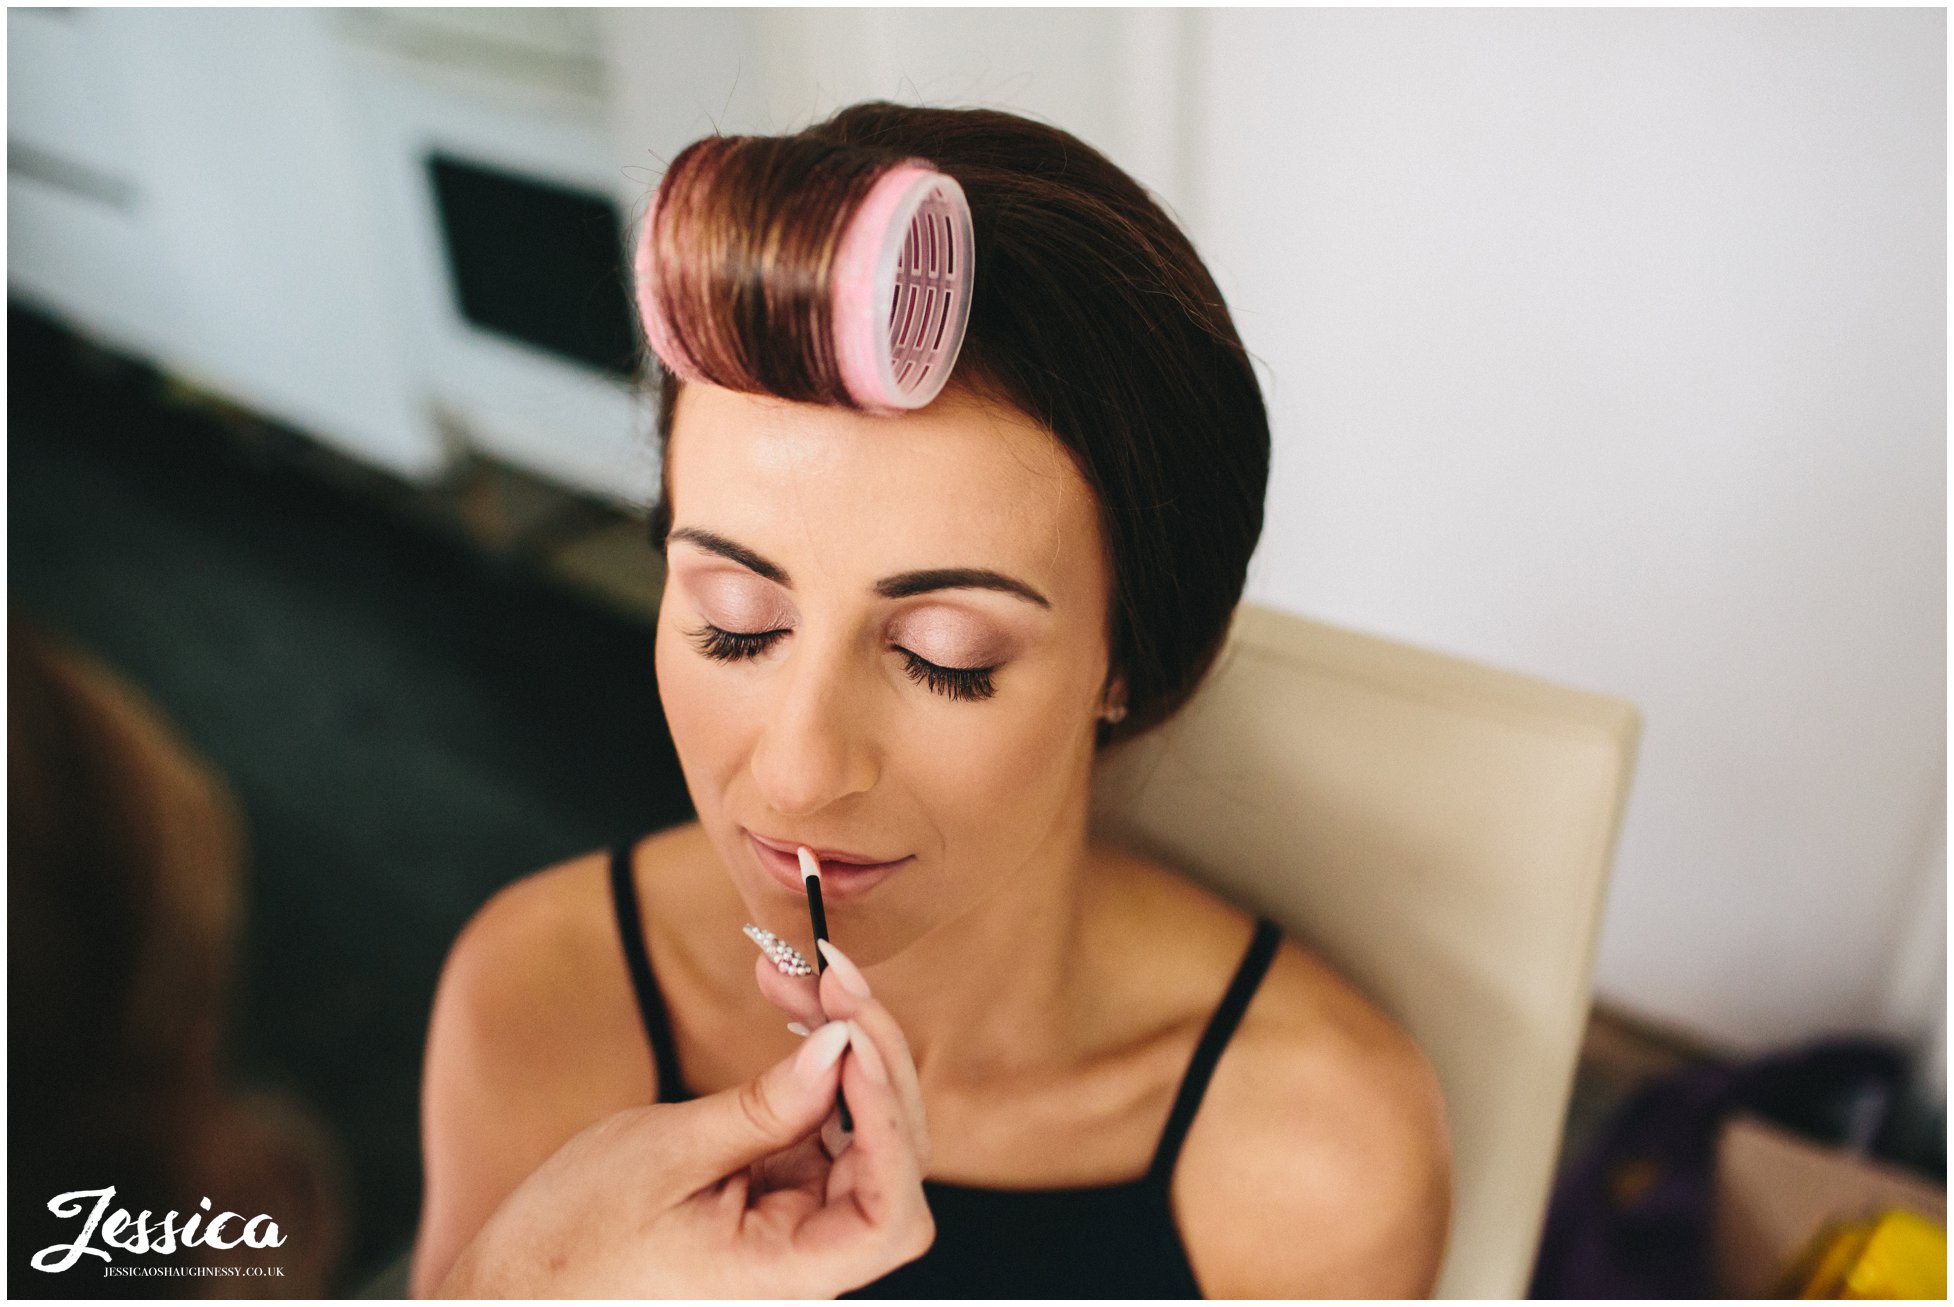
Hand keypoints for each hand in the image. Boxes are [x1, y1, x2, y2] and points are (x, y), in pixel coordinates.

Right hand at [435, 1018, 933, 1298]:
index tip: (852, 1040)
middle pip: (891, 1155)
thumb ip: (764, 1109)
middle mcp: (809, 1252)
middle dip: (870, 1052)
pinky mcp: (776, 1185)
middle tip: (829, 974)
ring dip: (841, 1039)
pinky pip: (818, 1117)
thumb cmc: (572, 1243)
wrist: (514, 1285)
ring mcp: (797, 1217)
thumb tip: (840, 1047)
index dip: (889, 1124)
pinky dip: (810, 1057)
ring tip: (797, 972)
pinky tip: (790, 1003)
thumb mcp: (663, 1159)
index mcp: (788, 1272)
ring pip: (861, 1124)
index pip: (891, 1213)